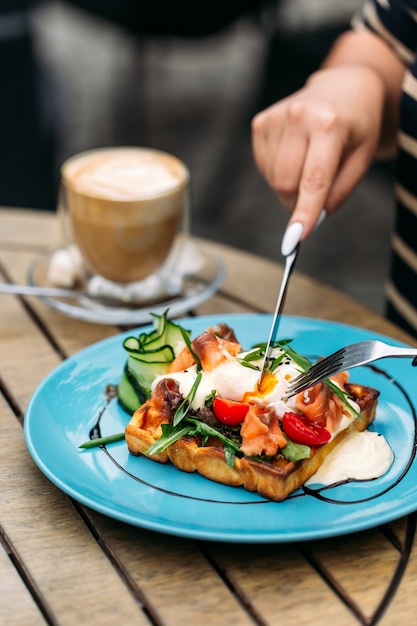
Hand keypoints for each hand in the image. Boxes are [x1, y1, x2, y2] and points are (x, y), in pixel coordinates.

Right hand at [251, 64, 385, 237]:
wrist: (342, 88)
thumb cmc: (355, 127)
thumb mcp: (361, 159)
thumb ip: (338, 192)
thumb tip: (311, 221)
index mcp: (329, 124)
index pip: (314, 180)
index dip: (304, 212)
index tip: (295, 239)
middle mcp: (298, 117)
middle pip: (286, 184)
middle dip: (298, 202)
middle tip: (314, 198)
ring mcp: (275, 118)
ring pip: (273, 179)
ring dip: (289, 186)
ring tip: (308, 163)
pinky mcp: (260, 123)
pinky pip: (263, 168)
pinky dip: (278, 173)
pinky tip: (294, 155)